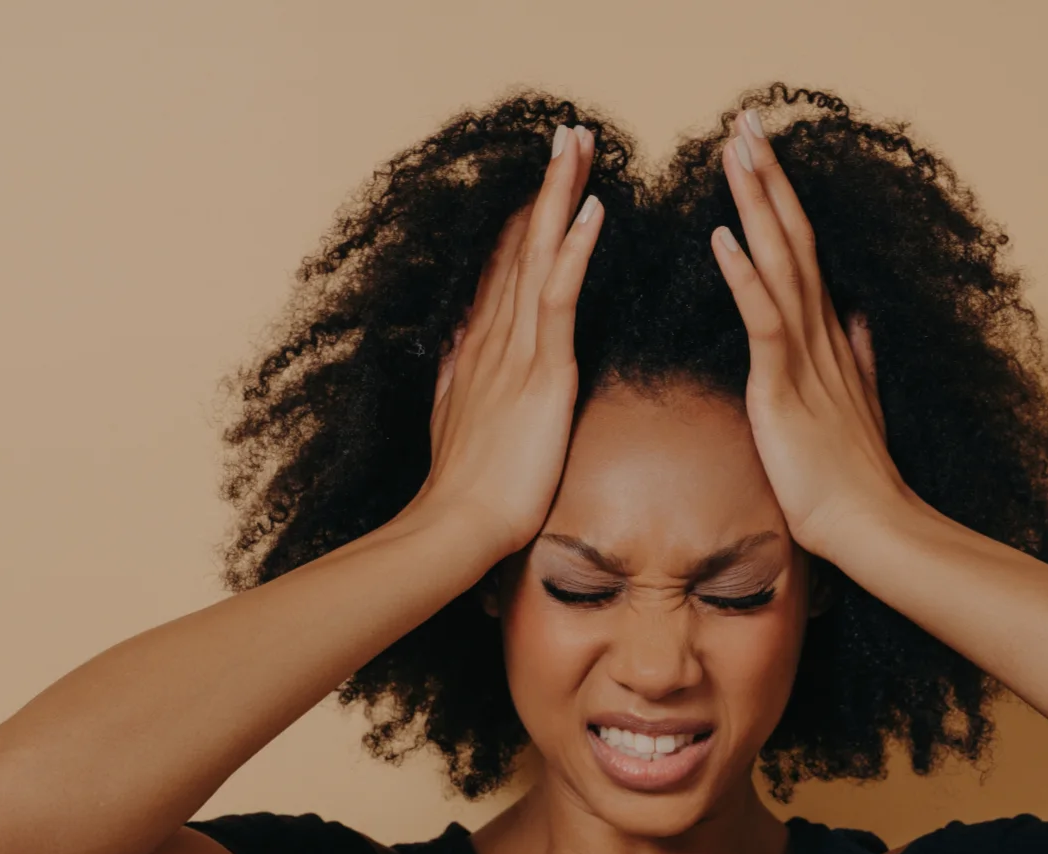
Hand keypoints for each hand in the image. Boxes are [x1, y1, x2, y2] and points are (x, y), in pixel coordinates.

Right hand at [406, 124, 604, 558]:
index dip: (523, 217)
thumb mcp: (456, 419)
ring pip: (540, 254)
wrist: (459, 524)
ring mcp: (515, 350)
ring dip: (561, 195)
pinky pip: (559, 299)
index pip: (504, 266)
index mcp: (480, 347)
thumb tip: (454, 347)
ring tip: (581, 145)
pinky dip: (575, 251)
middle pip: (522, 244)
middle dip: (545, 186)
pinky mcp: (542, 372)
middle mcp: (493, 336)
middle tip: (569, 133)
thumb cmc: (467, 489)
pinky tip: (592, 211)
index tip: (541, 177)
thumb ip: (458, 377)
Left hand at [710, 108, 914, 557]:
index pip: (802, 251)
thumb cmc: (854, 480)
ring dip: (756, 203)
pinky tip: (724, 236)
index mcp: (826, 338)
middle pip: (792, 238)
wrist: (871, 528)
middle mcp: (819, 334)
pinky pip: (764, 320)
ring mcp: (804, 358)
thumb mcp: (858, 406)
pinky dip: (745, 276)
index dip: (781, 199)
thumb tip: (859, 319)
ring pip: (780, 262)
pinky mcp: (783, 389)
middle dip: (767, 178)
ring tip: (735, 151)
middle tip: (745, 122)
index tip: (761, 153)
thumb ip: (857, 358)